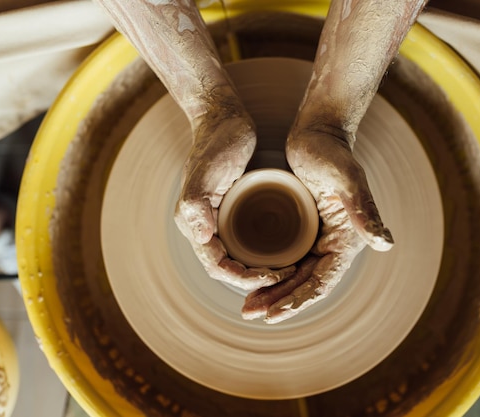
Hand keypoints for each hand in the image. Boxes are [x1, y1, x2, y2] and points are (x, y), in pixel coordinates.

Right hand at [175, 111, 295, 290]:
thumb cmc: (216, 142)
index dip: (243, 278)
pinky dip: (259, 255)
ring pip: (236, 259)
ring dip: (257, 272)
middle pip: (227, 268)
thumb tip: (201, 237)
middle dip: (254, 280)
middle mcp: (203, 226)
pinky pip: (244, 243)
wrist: (223, 117)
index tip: (272, 276)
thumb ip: (195, 206)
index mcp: (193, 223)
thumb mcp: (205, 173)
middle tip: (286, 277)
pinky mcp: (231, 209)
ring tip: (286, 272)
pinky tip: (281, 255)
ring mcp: (217, 219)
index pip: (217, 266)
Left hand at [242, 127, 392, 322]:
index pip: (321, 282)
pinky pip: (288, 261)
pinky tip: (253, 281)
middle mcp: (334, 245)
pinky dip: (272, 274)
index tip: (273, 314)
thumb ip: (365, 210)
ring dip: (272, 293)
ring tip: (247, 307)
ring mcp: (318, 238)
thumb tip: (384, 243)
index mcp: (347, 240)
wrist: (319, 132)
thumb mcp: (347, 179)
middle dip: (278, 303)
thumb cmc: (332, 152)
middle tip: (249, 314)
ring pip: (294, 276)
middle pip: (305, 284)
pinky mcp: (304, 230)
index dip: (297, 301)